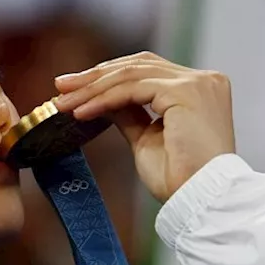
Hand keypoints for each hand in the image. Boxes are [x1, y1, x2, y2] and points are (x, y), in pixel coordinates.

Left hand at [54, 53, 235, 201]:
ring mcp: (196, 83)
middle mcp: (204, 80)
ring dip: (93, 88)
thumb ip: (131, 114)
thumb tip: (104, 100)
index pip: (148, 70)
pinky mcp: (186, 91)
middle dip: (95, 76)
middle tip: (61, 87)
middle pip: (139, 65)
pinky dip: (104, 99)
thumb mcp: (148, 139)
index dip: (110, 77)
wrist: (202, 199)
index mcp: (200, 89)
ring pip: (132, 74)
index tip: (76, 89)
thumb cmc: (180, 179)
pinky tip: (82, 112)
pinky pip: (133, 89)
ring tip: (64, 102)